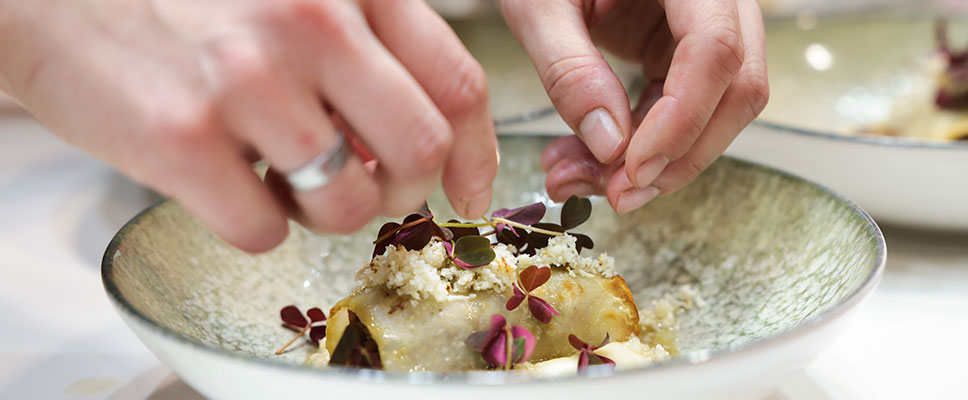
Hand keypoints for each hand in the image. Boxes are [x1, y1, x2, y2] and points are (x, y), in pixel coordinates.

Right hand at [0, 0, 497, 251]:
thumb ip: (367, 46)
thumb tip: (428, 142)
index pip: (458, 85)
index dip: (478, 154)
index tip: (470, 191)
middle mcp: (310, 23)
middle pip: (418, 151)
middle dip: (403, 191)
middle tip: (368, 190)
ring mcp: (247, 80)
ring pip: (346, 204)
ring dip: (324, 212)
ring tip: (280, 177)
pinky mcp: (182, 137)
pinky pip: (264, 230)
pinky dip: (254, 223)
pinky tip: (225, 182)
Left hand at [499, 0, 767, 212]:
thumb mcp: (538, 4)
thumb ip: (569, 69)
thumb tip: (610, 146)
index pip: (715, 48)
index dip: (681, 118)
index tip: (633, 169)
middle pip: (737, 89)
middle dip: (679, 156)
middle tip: (615, 196)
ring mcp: (704, 25)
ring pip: (715, 111)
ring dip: (656, 161)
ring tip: (578, 179)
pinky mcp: (680, 50)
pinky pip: (681, 110)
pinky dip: (640, 146)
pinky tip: (587, 161)